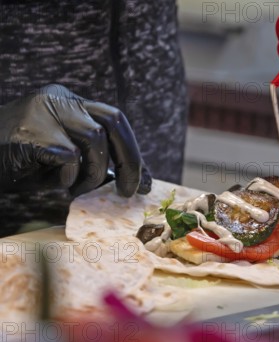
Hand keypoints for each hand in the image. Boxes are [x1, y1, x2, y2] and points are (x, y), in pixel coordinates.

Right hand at [0, 84, 150, 196]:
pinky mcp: (30, 130)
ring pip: (95, 139)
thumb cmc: (21, 165)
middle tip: (128, 192)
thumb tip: (139, 181)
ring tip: (75, 188)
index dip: (134, 152)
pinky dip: (68, 176)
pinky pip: (69, 155)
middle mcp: (58, 99)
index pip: (115, 120)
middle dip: (130, 160)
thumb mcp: (67, 162)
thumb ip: (98, 163)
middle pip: (113, 122)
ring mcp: (43, 110)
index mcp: (69, 102)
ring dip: (94, 172)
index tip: (144, 183)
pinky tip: (54, 182)